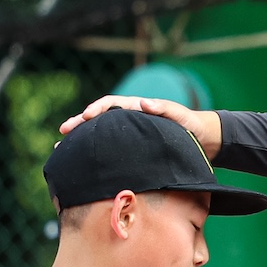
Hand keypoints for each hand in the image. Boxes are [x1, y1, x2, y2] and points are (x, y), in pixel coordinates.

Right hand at [59, 93, 220, 155]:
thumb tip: (144, 103)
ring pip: (100, 134)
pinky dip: (95, 153)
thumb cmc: (192, 126)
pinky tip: (82, 163)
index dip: (97, 109)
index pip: (111, 104)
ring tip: (62, 148)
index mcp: (138, 109)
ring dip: (82, 139)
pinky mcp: (131, 148)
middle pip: (99, 119)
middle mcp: (130, 119)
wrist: (203, 140)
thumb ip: (165, 109)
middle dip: (79, 123)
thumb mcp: (182, 117)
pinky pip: (109, 148)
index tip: (86, 116)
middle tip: (62, 131)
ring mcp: (129, 134)